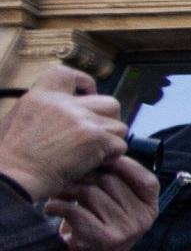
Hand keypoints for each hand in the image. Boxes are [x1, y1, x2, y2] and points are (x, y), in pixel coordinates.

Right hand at [0, 65, 126, 201]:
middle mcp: (63, 103)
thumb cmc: (11, 157)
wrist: (12, 176)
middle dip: (109, 121)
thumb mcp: (18, 120)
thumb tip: (61, 114)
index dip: (85, 83)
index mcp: (41, 95)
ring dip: (111, 141)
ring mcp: (81, 119)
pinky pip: (120, 145)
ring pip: (119, 125)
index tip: (87, 95)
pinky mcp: (93, 137)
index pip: (69, 73)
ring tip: (94, 152)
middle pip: (109, 102)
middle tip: (97, 136)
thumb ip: (43, 110)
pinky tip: (94, 164)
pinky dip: (111, 157)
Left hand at [39, 153, 155, 250]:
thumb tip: (104, 148)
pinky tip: (53, 209)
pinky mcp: (105, 239)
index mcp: (151, 208)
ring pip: (90, 192)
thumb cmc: (97, 225)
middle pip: (110, 179)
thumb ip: (118, 180)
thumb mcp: (116, 204)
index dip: (122, 165)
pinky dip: (57, 206)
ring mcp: (126, 230)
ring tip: (58, 194)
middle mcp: (143, 219)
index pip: (146, 178)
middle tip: (68, 177)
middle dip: (84, 175)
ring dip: (66, 190)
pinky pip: (75, 209)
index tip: (99, 160)